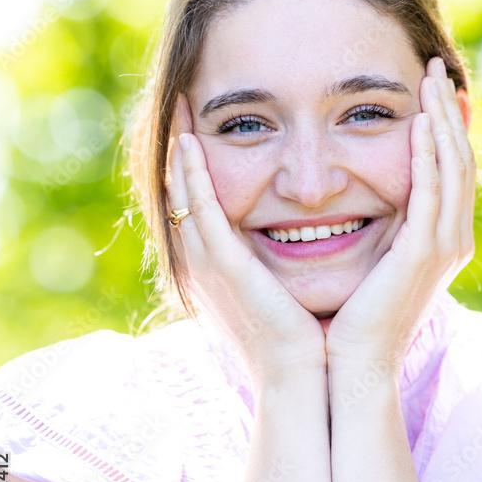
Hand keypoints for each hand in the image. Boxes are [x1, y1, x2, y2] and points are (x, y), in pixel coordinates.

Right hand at [165, 93, 326, 384]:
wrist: (301, 377)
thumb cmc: (300, 338)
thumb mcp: (282, 289)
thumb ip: (277, 260)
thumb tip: (303, 233)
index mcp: (218, 266)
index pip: (197, 203)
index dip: (193, 164)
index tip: (198, 128)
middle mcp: (204, 261)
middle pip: (180, 192)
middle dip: (179, 147)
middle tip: (181, 104)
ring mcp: (208, 263)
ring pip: (182, 193)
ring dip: (179, 149)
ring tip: (180, 109)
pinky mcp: (224, 266)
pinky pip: (200, 209)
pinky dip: (192, 175)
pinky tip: (190, 143)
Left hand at [325, 57, 475, 376]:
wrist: (351, 363)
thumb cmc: (352, 315)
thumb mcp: (372, 260)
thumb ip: (380, 226)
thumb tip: (359, 195)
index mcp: (441, 239)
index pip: (451, 170)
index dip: (444, 126)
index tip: (430, 89)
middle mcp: (452, 239)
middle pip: (459, 159)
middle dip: (448, 111)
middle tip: (436, 68)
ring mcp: (443, 246)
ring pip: (453, 168)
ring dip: (442, 121)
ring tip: (430, 80)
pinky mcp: (424, 253)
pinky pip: (432, 194)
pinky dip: (428, 156)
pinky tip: (419, 124)